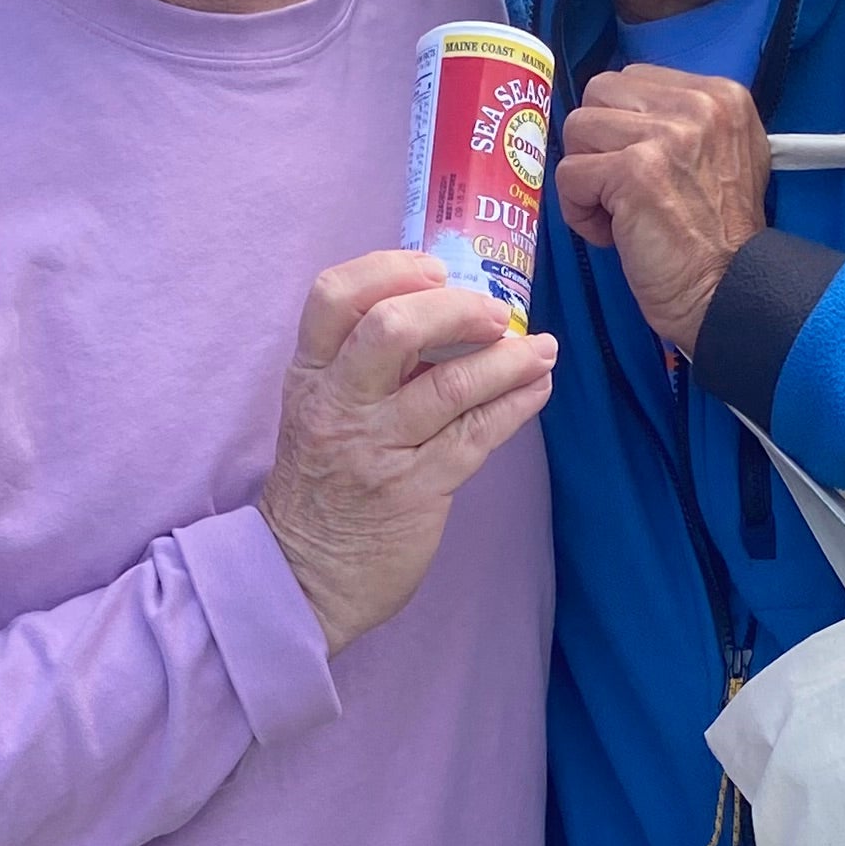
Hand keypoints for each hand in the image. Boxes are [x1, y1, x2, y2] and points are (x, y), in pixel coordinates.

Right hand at [260, 253, 558, 653]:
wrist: (304, 576)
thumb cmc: (322, 485)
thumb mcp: (318, 412)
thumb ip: (362, 366)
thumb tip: (442, 315)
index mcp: (310, 376)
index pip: (333, 295)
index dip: (389, 269)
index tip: (435, 271)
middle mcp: (339, 405)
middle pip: (392, 327)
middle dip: (456, 308)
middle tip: (495, 313)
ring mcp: (378, 448)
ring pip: (450, 385)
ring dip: (508, 359)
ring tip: (541, 350)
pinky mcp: (416, 490)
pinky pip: (477, 435)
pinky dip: (516, 404)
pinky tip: (538, 389)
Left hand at [555, 67, 771, 356]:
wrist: (729, 291)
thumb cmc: (718, 237)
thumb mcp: (725, 155)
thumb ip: (683, 122)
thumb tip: (621, 112)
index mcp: (720, 95)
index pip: (631, 78)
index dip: (620, 125)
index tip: (640, 168)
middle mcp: (698, 105)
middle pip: (598, 94)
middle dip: (597, 143)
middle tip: (620, 188)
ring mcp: (666, 135)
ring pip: (578, 129)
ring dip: (586, 177)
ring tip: (617, 213)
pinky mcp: (634, 171)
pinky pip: (569, 173)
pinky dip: (579, 211)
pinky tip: (610, 234)